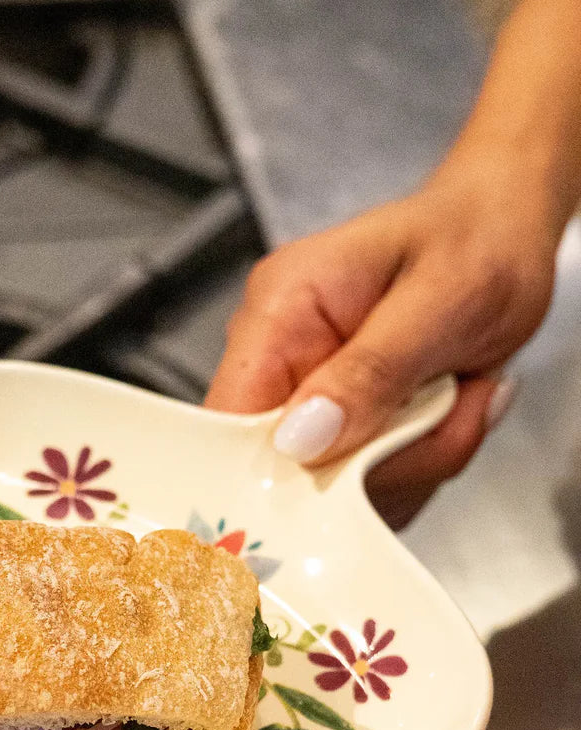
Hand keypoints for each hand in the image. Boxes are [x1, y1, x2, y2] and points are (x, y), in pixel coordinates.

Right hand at [206, 155, 561, 526]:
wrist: (504, 235)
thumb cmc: (474, 240)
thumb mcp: (440, 297)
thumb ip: (369, 371)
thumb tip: (300, 440)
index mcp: (278, 312)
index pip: (225, 419)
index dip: (263, 476)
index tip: (329, 494)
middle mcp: (278, 362)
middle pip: (286, 474)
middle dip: (377, 468)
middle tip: (445, 416)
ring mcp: (306, 404)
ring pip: (336, 493)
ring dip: (412, 464)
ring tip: (456, 399)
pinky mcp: (337, 436)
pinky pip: (367, 492)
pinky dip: (419, 470)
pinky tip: (445, 417)